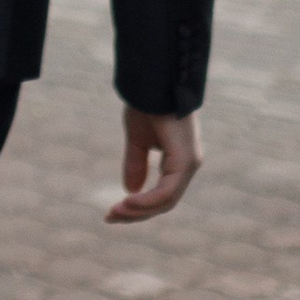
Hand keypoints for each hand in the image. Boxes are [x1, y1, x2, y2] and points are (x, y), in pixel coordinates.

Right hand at [108, 107, 200, 223]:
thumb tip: (131, 190)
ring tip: (115, 211)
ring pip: (166, 201)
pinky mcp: (185, 161)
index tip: (113, 211)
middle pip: (164, 202)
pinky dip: (147, 201)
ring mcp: (189, 163)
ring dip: (139, 210)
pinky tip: (128, 201)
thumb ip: (136, 163)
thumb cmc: (148, 105)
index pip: (162, 194)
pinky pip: (167, 191)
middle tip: (110, 217)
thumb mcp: (137, 139)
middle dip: (136, 213)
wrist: (155, 81)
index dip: (138, 207)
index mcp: (179, 161)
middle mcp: (188, 165)